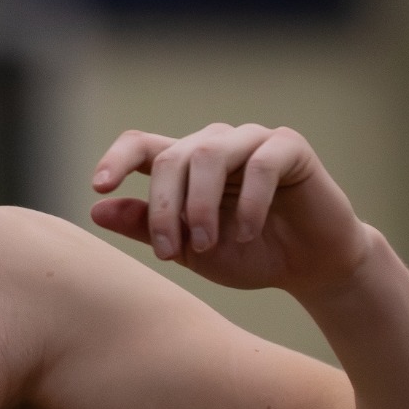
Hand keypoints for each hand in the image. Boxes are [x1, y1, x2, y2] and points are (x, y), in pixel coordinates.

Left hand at [88, 123, 374, 298]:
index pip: (140, 145)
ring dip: (200, 204)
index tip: (100, 186)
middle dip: (163, 207)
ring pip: (209, 153)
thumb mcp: (189, 249)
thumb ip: (146, 228)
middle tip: (169, 252)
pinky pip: (261, 162)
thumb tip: (97, 209)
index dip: (115, 159)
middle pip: (172, 157)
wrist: (311, 267)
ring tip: (204, 244)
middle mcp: (214, 145)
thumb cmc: (249, 254)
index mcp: (184, 165)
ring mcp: (252, 141)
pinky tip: (247, 233)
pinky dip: (249, 202)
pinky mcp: (290, 147)